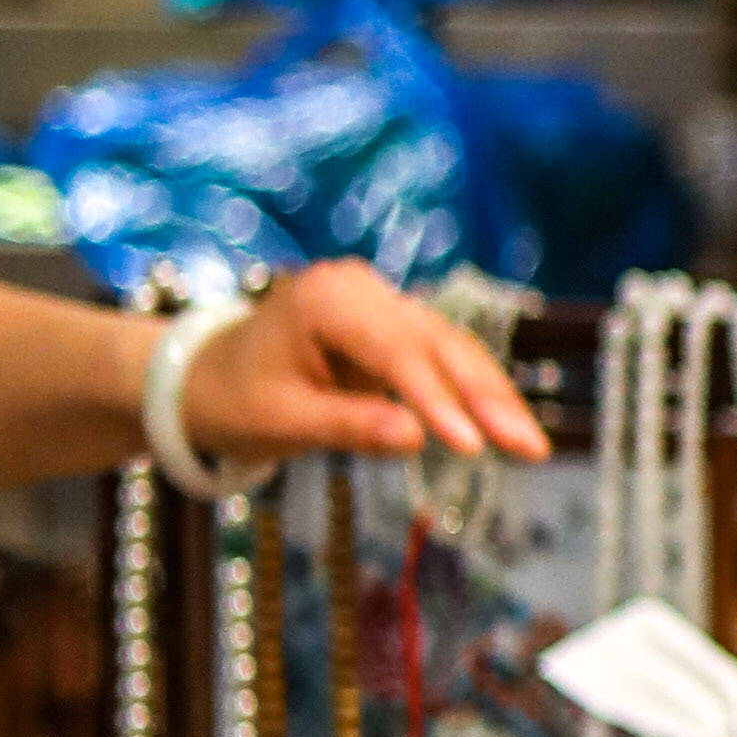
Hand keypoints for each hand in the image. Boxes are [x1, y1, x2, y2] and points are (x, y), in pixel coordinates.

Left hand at [178, 262, 548, 467]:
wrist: (206, 380)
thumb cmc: (235, 402)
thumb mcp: (282, 421)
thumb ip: (348, 426)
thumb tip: (416, 439)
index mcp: (326, 299)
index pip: (395, 350)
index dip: (438, 400)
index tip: (472, 446)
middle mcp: (362, 288)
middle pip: (437, 343)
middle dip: (485, 398)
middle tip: (529, 448)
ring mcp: (382, 302)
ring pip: (451, 348)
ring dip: (491, 397)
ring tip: (530, 446)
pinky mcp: (393, 325)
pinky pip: (441, 357)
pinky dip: (471, 393)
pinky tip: (505, 425)